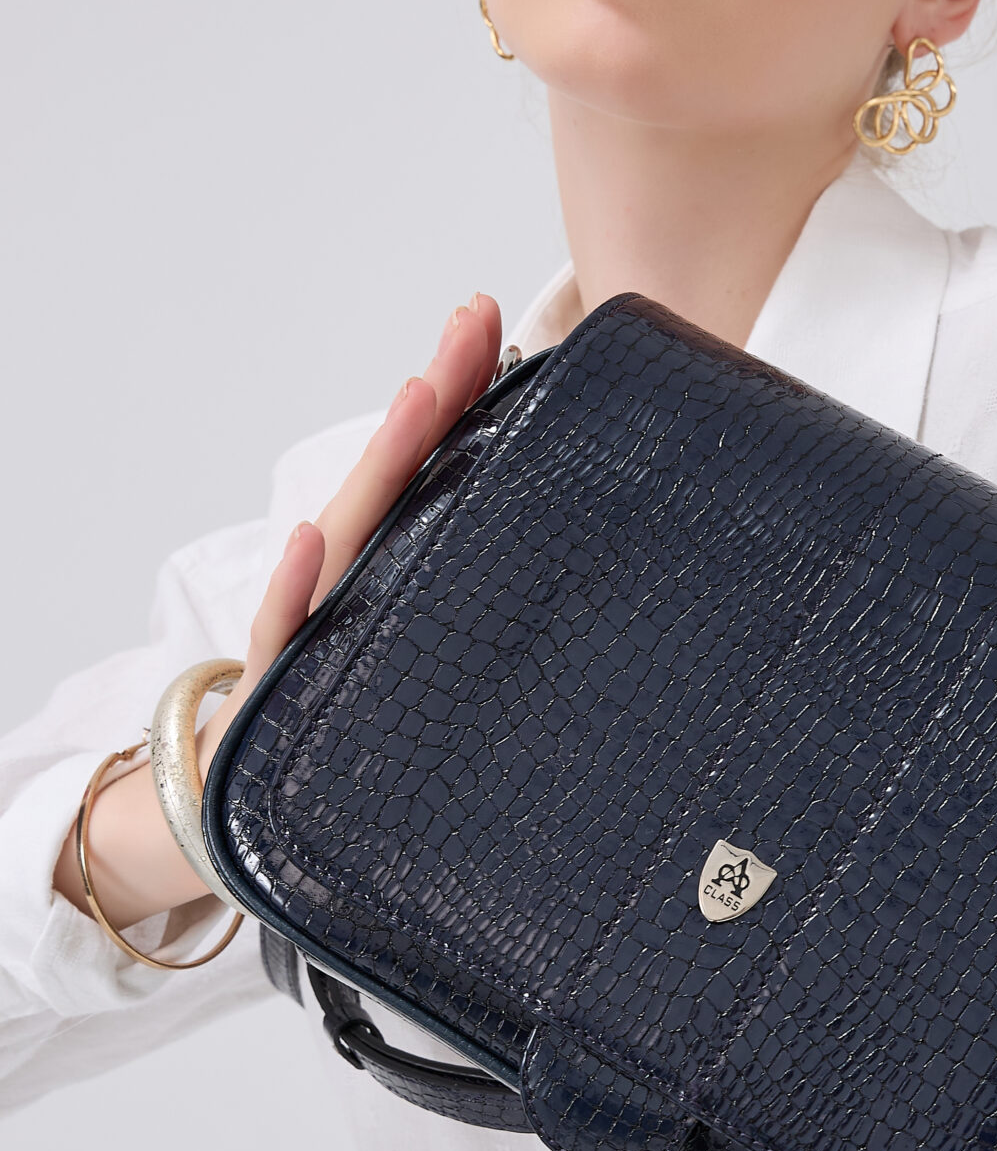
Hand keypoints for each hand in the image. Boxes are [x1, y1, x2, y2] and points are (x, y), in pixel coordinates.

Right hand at [56, 296, 503, 932]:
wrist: (241, 827)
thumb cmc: (357, 738)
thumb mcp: (427, 671)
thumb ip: (481, 612)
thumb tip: (601, 582)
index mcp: (393, 579)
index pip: (432, 473)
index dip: (461, 399)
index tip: (494, 324)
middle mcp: (350, 592)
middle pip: (396, 485)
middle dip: (433, 401)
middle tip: (470, 323)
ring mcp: (312, 639)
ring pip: (352, 544)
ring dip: (383, 466)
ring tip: (418, 394)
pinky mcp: (282, 705)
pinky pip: (289, 642)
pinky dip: (299, 590)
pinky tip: (313, 539)